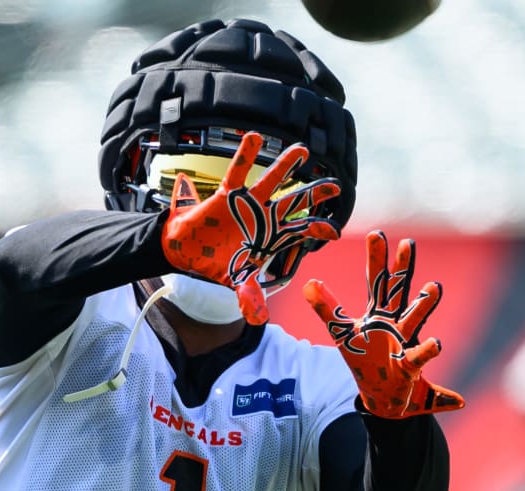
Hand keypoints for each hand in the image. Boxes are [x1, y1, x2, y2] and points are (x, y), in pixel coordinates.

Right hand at [161, 131, 341, 324]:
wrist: (190, 252)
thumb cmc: (218, 263)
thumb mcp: (237, 281)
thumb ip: (249, 297)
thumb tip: (257, 319)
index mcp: (273, 236)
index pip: (302, 230)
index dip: (318, 229)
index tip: (333, 229)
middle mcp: (265, 215)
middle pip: (295, 202)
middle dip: (315, 194)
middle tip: (334, 185)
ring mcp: (248, 202)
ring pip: (272, 180)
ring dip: (286, 166)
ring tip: (303, 151)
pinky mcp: (227, 194)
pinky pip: (237, 172)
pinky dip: (245, 155)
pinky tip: (254, 137)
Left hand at [303, 230, 465, 417]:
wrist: (383, 394)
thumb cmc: (366, 358)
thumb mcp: (342, 332)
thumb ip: (327, 309)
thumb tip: (308, 282)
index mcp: (377, 312)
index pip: (375, 280)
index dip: (375, 258)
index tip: (376, 233)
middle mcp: (393, 321)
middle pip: (397, 291)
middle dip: (401, 268)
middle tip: (407, 243)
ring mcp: (404, 341)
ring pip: (413, 318)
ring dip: (424, 304)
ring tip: (434, 286)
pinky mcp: (409, 366)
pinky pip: (418, 357)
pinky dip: (427, 351)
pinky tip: (436, 343)